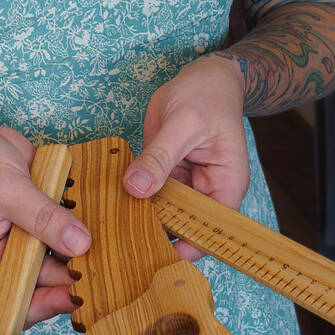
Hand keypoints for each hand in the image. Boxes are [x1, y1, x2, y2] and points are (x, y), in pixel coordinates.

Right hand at [0, 115, 90, 327]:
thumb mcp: (7, 189)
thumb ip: (43, 217)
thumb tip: (80, 244)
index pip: (19, 302)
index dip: (49, 304)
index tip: (80, 292)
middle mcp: (4, 257)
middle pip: (45, 282)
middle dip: (72, 275)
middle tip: (106, 266)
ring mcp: (23, 239)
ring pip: (58, 259)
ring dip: (81, 252)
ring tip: (109, 246)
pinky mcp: (38, 221)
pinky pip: (62, 233)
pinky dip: (79, 229)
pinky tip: (99, 222)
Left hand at [122, 54, 248, 260]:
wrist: (205, 75)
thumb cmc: (206, 95)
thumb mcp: (182, 122)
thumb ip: (159, 156)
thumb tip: (136, 188)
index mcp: (225, 186)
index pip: (209, 232)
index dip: (185, 249)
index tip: (153, 258)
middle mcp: (207, 191)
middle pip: (183, 226)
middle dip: (156, 236)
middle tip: (119, 247)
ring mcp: (185, 183)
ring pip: (162, 212)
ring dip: (140, 217)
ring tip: (109, 231)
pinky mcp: (166, 172)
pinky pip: (149, 191)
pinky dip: (133, 196)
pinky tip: (110, 205)